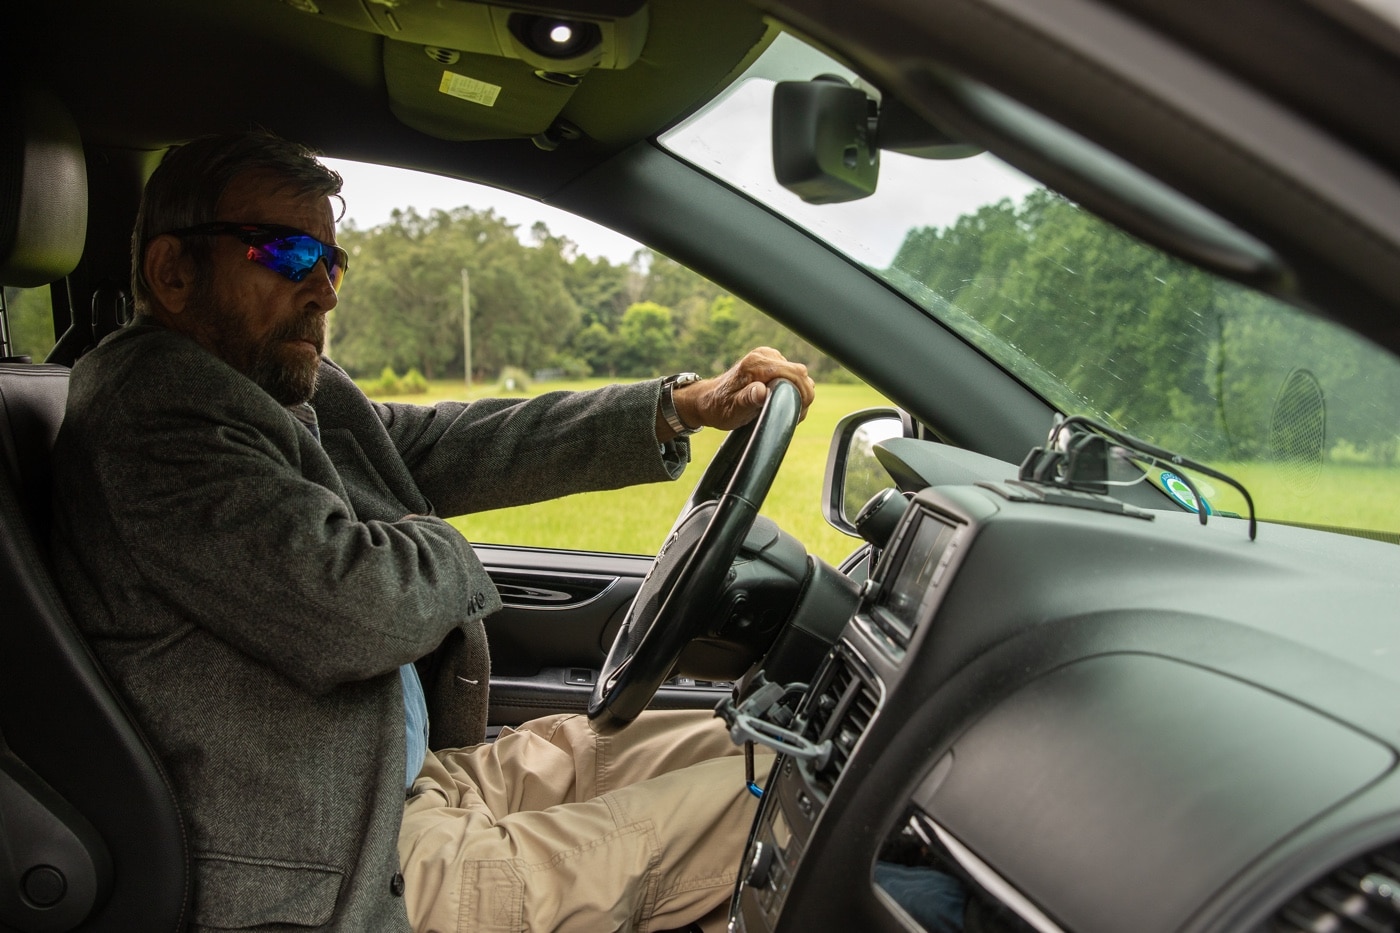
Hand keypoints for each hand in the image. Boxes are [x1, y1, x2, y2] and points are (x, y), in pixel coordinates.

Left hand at [673, 347, 815, 432]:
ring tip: (784, 409)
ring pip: (799, 374)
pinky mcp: (771, 361)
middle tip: (792, 415)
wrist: (709, 400)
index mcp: (755, 364)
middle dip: (802, 395)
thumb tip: (761, 391)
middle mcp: (763, 355)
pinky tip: (782, 401)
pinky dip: (793, 389)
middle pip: (800, 372)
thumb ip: (747, 399)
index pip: (794, 373)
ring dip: (798, 393)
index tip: (797, 413)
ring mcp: (767, 356)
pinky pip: (792, 374)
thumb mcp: (732, 410)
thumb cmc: (720, 408)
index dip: (802, 394)